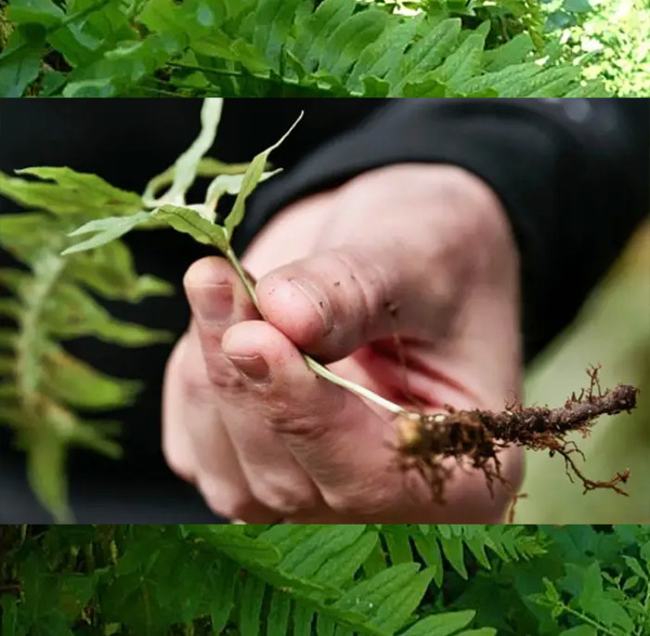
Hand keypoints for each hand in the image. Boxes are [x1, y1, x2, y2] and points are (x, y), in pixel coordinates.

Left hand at [162, 164, 523, 522]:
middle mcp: (386, 503)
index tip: (254, 335)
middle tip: (215, 279)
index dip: (304, 412)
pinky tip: (219, 321)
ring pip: (230, 478)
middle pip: (287, 484)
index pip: (372, 477)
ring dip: (208, 375)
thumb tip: (282, 313)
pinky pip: (197, 451)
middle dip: (241, 377)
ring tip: (218, 283)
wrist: (401, 253)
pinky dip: (191, 385)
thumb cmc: (436, 257)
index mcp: (460, 471)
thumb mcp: (418, 256)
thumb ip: (355, 289)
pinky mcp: (258, 464)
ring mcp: (315, 492)